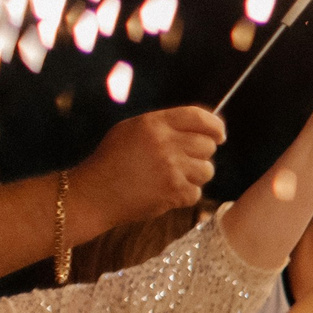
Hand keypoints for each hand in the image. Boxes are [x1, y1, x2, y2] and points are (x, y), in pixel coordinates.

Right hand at [72, 107, 224, 222]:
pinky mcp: (174, 191)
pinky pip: (196, 192)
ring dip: (193, 176)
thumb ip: (165, 125)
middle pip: (208, 145)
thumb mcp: (132, 130)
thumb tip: (205, 125)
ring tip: (169, 178)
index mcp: (153, 123)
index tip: (219, 135)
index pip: (198, 116)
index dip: (215, 125)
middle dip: (200, 155)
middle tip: (181, 163)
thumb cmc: (112, 161)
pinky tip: (162, 193)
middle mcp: (164, 142)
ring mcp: (171, 167)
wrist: (93, 194)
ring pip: (207, 170)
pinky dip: (183, 196)